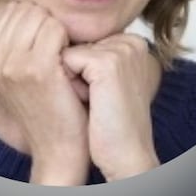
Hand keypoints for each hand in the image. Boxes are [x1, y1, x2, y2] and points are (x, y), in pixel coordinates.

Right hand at [0, 2, 88, 185]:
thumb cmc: (51, 107)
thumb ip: (20, 42)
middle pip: (26, 8)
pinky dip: (70, 38)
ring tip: (68, 55)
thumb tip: (32, 7)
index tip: (52, 42)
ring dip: (60, 29)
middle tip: (63, 48)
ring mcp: (12, 64)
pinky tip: (74, 60)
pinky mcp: (36, 69)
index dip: (39, 18)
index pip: (12, 9)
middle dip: (49, 20)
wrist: (59, 147)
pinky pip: (56, 29)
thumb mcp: (24, 73)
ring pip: (41, 15)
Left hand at [62, 34, 161, 180]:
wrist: (126, 153)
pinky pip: (65, 61)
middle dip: (75, 73)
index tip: (103, 93)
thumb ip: (95, 56)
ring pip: (68, 53)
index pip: (84, 42)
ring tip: (94, 101)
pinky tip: (90, 101)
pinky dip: (69, 84)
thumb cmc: (113, 123)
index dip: (82, 71)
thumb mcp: (108, 81)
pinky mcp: (107, 62)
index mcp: (133, 43)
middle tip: (98, 99)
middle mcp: (130, 42)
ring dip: (70, 79)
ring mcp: (121, 50)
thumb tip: (62, 42)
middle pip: (75, 44)